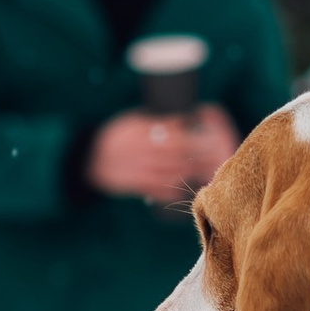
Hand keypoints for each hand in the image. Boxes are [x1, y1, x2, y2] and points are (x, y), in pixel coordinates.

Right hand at [87, 106, 237, 202]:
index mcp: (145, 135)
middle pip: (181, 154)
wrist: (92, 159)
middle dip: (201, 152)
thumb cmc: (116, 136)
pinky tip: (191, 185)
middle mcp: (147, 154)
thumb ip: (158, 122)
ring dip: (195, 170)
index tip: (208, 131)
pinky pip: (165, 190)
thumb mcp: (134, 121)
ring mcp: (144, 172)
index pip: (177, 135)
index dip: (194, 135)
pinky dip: (179, 188)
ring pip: (177, 173)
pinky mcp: (141, 186)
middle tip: (217, 148)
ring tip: (211, 166)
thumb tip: (184, 120)